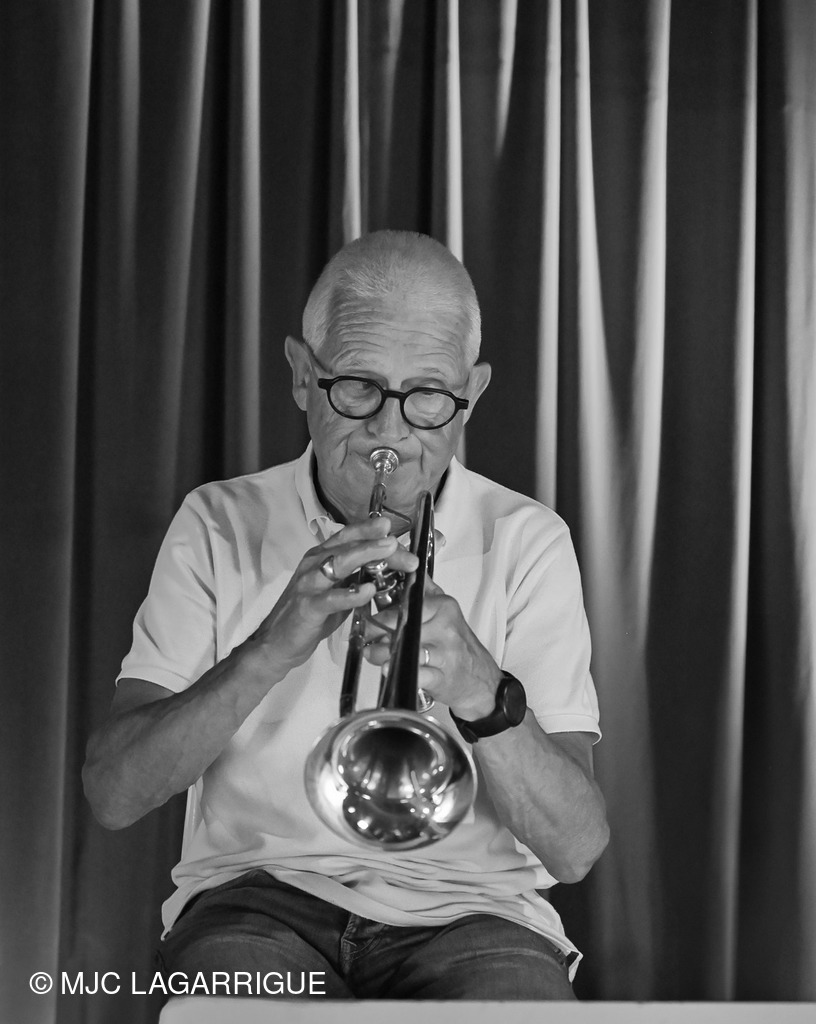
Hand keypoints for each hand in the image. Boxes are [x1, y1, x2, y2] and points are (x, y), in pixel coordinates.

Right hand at [244, 517, 417, 674]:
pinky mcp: (307, 607)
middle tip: (399, 542)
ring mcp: (309, 584)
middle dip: (377, 542)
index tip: (394, 528)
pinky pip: (331, 598)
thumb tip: (391, 566)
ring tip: (389, 550)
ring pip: (339, 562)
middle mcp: (314, 564)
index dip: (371, 530)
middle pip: (349, 545)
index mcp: (321, 556)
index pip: (349, 536)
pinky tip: (368, 590)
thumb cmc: (311, 614)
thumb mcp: (338, 590)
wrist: (277, 642)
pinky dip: (351, 593)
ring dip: (366, 554)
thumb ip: (358, 576)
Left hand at [365, 576, 500, 718]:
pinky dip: (401, 672)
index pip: (407, 606)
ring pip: (408, 649)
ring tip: (371, 653)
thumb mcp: (446, 611)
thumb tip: (409, 567)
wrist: (479, 678)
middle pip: (404, 627)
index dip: (382, 615)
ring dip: (382, 652)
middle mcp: (445, 628)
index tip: (369, 620)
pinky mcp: (442, 677)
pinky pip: (419, 674)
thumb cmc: (457, 643)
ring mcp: (445, 654)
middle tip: (367, 638)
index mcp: (443, 607)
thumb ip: (425, 591)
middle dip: (378, 633)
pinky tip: (388, 668)